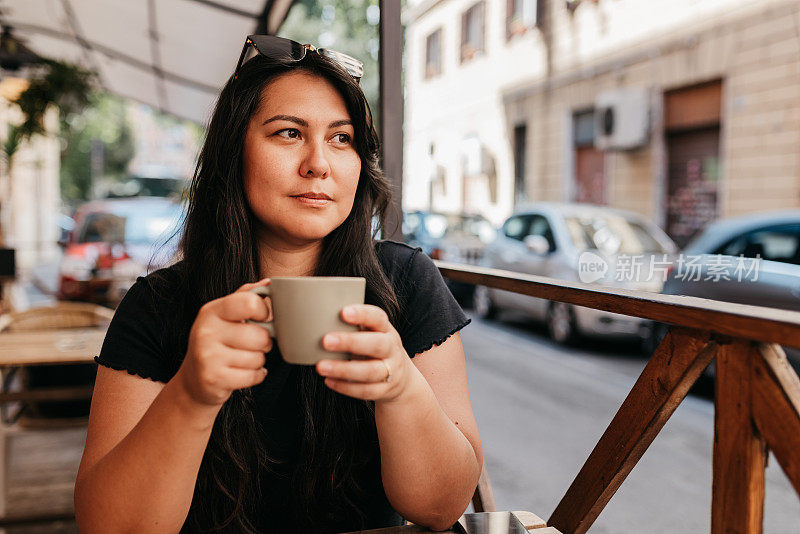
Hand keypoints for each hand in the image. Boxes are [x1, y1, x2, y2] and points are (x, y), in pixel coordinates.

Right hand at [175, 279, 272, 406]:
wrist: (194, 380)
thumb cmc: (217, 343)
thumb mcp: (225, 316)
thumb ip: (245, 297)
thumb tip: (269, 283)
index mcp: (212, 311)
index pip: (249, 302)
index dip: (265, 311)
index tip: (263, 318)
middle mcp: (206, 331)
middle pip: (260, 335)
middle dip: (264, 342)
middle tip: (253, 344)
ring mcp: (208, 356)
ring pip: (259, 357)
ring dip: (258, 361)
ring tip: (243, 359)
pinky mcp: (214, 378)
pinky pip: (254, 376)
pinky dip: (256, 375)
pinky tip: (242, 372)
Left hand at [316, 304, 415, 402]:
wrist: (401, 378)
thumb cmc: (376, 349)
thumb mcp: (372, 334)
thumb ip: (352, 327)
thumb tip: (318, 319)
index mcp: (386, 330)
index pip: (378, 318)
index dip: (363, 314)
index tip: (343, 312)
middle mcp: (391, 349)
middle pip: (376, 344)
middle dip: (350, 342)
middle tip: (326, 341)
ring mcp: (391, 371)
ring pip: (369, 371)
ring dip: (343, 369)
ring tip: (321, 366)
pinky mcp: (385, 390)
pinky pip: (365, 391)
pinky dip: (346, 387)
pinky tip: (329, 380)